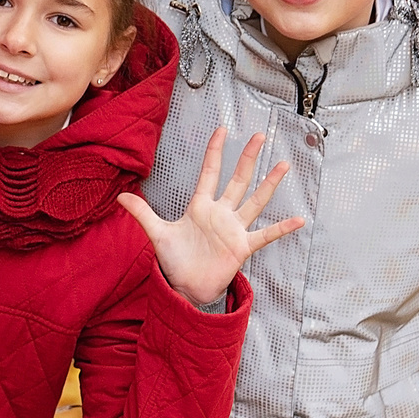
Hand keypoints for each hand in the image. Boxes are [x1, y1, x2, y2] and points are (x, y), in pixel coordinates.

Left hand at [118, 129, 303, 306]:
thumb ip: (142, 213)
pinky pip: (265, 235)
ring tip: (283, 164)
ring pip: (254, 201)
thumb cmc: (174, 260)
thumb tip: (120, 196)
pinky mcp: (242, 247)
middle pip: (237, 179)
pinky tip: (298, 219)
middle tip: (259, 136)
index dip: (215, 151)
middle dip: (247, 158)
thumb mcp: (157, 233)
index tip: (222, 129)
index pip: (209, 172)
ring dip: (269, 184)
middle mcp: (220, 213)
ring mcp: (233, 229)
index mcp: (200, 206)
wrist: (185, 287)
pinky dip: (282, 228)